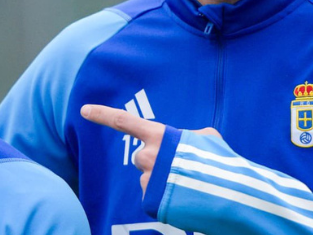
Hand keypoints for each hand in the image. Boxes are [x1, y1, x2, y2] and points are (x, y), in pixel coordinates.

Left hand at [80, 104, 220, 193]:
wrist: (228, 195)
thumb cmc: (221, 162)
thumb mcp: (208, 138)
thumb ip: (189, 137)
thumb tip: (186, 144)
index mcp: (160, 136)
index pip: (124, 121)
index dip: (103, 114)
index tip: (83, 110)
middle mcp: (148, 156)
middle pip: (140, 157)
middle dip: (154, 161)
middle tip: (178, 168)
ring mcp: (148, 180)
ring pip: (148, 178)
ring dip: (162, 180)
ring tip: (187, 184)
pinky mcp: (150, 202)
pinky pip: (153, 196)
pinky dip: (165, 197)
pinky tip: (183, 198)